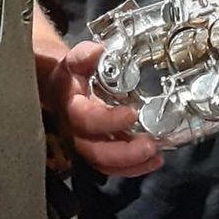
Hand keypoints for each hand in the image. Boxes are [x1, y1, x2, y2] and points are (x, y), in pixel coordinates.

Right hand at [37, 41, 162, 177]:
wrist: (62, 89)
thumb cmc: (72, 75)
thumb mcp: (75, 60)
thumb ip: (84, 55)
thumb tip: (96, 51)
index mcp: (70, 107)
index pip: (85, 119)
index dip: (108, 120)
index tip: (131, 113)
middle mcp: (75, 132)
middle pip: (95, 152)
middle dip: (125, 153)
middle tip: (150, 145)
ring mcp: (86, 145)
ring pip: (105, 164)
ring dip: (133, 163)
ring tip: (156, 155)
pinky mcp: (98, 151)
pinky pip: (113, 167)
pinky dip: (134, 167)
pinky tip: (153, 160)